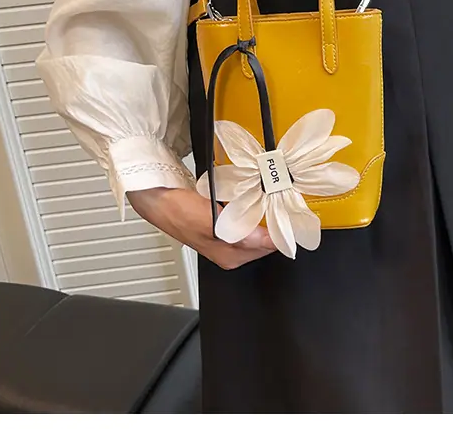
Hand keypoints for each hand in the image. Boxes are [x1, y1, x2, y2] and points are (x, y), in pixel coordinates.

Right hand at [127, 187, 275, 269]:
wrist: (159, 196)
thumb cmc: (178, 211)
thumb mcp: (211, 224)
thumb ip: (240, 236)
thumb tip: (266, 241)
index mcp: (231, 257)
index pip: (270, 248)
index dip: (282, 232)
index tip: (293, 216)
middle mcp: (231, 250)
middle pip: (267, 238)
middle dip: (276, 221)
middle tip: (284, 202)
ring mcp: (227, 235)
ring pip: (258, 226)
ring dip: (265, 213)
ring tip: (273, 197)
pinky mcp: (223, 222)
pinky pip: (248, 216)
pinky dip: (253, 206)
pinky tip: (254, 196)